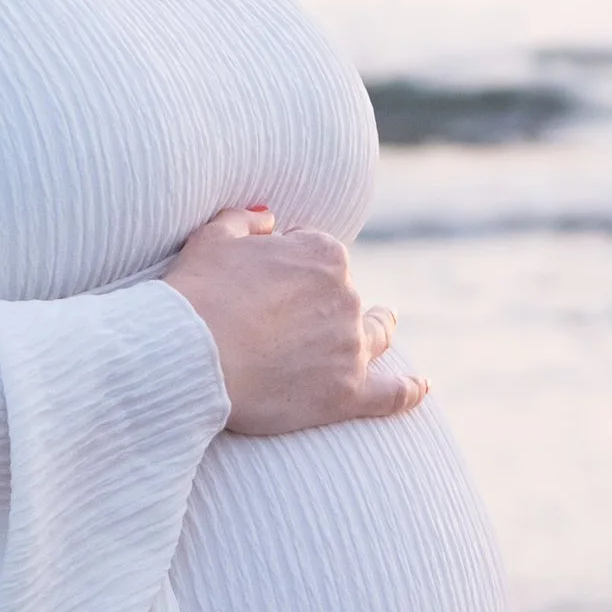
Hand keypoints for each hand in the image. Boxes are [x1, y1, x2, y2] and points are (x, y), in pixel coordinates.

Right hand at [163, 207, 426, 437]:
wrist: (192, 356)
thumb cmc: (196, 294)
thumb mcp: (212, 238)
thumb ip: (244, 220)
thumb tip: (269, 218)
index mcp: (322, 254)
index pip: (320, 256)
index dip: (295, 267)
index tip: (274, 280)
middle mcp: (346, 296)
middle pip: (346, 297)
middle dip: (328, 303)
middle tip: (300, 318)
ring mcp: (350, 346)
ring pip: (375, 336)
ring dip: (381, 330)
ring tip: (386, 328)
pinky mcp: (347, 393)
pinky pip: (391, 393)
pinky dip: (408, 390)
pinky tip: (420, 387)